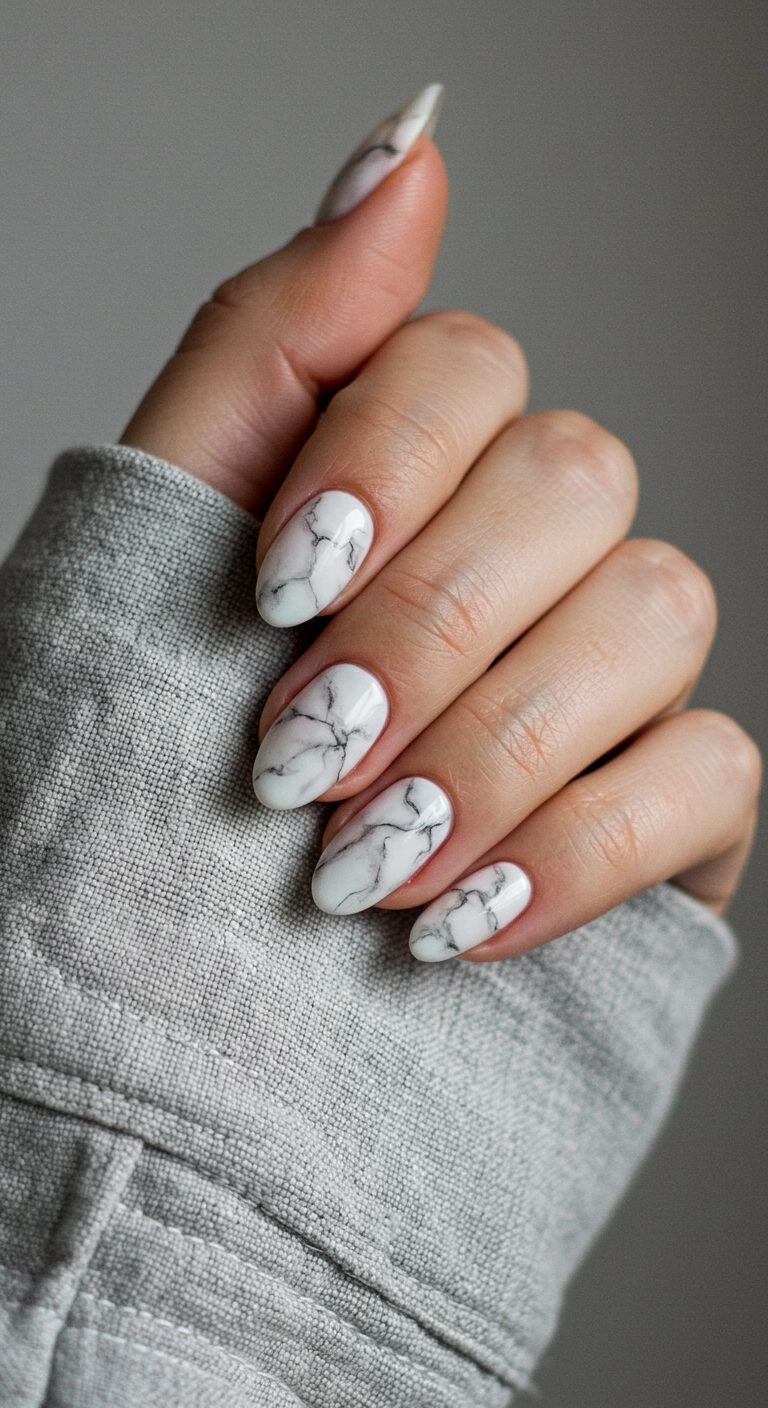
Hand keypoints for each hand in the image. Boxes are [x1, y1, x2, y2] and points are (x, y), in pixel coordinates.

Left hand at [122, 88, 760, 962]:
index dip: (384, 461)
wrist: (178, 1003)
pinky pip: (713, 769)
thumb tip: (412, 141)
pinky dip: (577, 848)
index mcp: (406, 469)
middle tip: (302, 758)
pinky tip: (456, 923)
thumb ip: (277, 339)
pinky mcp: (677, 801)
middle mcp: (528, 548)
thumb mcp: (166, 542)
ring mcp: (614, 670)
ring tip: (357, 866)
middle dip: (428, 627)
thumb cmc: (156, 766)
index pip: (464, 364)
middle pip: (572, 479)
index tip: (277, 586)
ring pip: (657, 611)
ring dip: (495, 745)